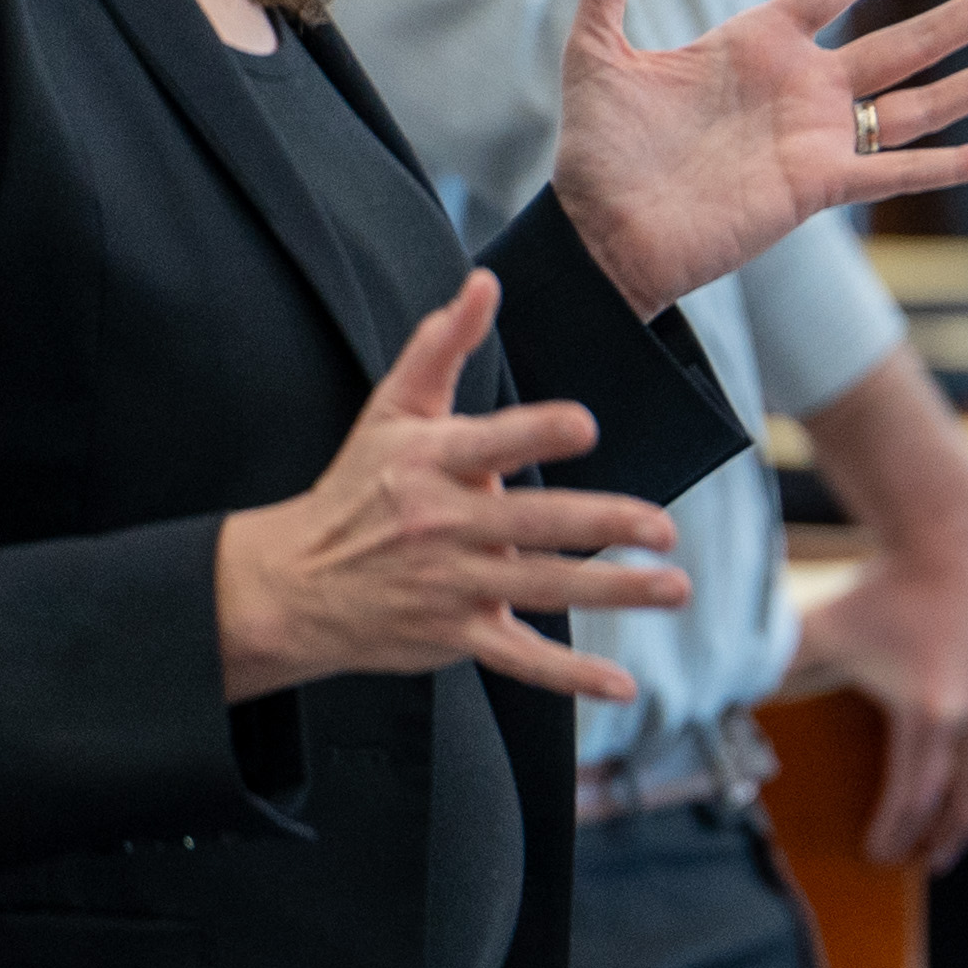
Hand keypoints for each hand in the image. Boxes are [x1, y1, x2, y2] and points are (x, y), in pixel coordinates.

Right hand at [218, 274, 692, 705]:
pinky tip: (621, 686)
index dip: (536, 433)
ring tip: (673, 585)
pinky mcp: (457, 634)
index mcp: (431, 464)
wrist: (293, 584)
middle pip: (534, 524)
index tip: (584, 425)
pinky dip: (570, 678)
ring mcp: (453, 585)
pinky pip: (521, 660)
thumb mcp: (390, 409)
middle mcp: (444, 526)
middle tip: (661, 526)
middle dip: (601, 525)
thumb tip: (485, 281)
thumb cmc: (357, 487)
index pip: (491, 444)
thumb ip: (442, 345)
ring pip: (544, 588)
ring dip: (614, 591)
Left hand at [545, 0, 967, 318]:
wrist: (598, 233)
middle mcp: (806, 86)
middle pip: (914, 36)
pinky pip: (902, 171)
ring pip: (926, 99)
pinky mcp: (820, 189)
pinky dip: (959, 164)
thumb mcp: (598, 47)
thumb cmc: (597, 149)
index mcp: (761, 41)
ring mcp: (821, 138)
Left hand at [800, 546, 967, 867]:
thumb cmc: (883, 589)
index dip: (897, 836)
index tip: (880, 852)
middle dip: (946, 843)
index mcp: (930, 712)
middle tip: (927, 858)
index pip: (916, 801)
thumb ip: (778, 673)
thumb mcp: (824, 632)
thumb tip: (719, 705)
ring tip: (956, 822)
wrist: (951, 535)